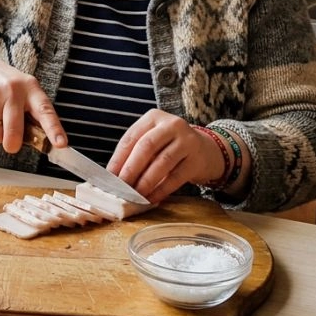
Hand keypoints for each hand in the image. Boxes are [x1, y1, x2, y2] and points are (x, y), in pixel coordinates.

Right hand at [0, 50, 66, 153]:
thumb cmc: (4, 84)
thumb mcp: (23, 90)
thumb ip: (31, 112)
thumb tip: (39, 142)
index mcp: (31, 88)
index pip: (45, 111)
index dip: (54, 129)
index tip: (61, 144)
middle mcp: (13, 90)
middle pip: (15, 133)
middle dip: (12, 144)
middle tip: (11, 143)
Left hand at [106, 109, 224, 202]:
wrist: (206, 151)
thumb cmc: (170, 147)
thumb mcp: (154, 141)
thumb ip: (136, 153)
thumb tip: (114, 177)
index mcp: (154, 117)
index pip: (131, 137)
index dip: (119, 158)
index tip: (109, 176)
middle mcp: (172, 124)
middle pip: (147, 146)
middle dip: (131, 169)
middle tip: (122, 187)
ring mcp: (187, 140)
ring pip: (162, 162)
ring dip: (146, 181)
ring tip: (135, 195)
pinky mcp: (197, 159)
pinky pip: (176, 177)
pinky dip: (161, 190)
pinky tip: (152, 199)